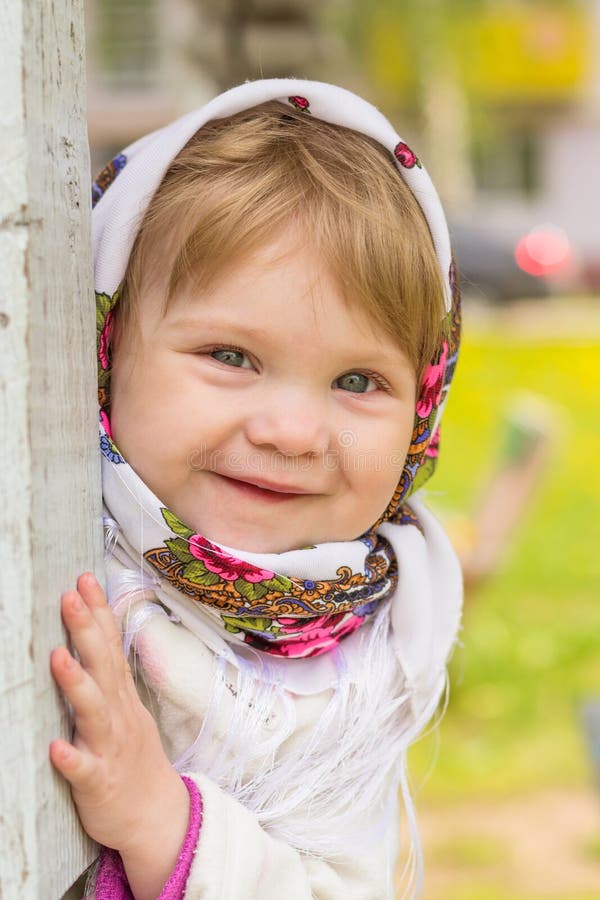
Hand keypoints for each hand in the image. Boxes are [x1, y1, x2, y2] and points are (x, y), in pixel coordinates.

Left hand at [50, 573, 188, 898]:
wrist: (157, 817)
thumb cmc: (132, 758)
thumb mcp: (125, 709)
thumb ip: (107, 675)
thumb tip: (91, 634)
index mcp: (121, 696)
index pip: (110, 645)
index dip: (98, 612)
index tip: (84, 579)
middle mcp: (118, 715)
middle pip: (103, 667)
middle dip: (86, 630)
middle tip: (69, 596)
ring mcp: (110, 748)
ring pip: (94, 712)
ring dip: (77, 684)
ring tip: (58, 658)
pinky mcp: (99, 783)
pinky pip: (85, 771)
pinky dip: (71, 759)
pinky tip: (55, 747)